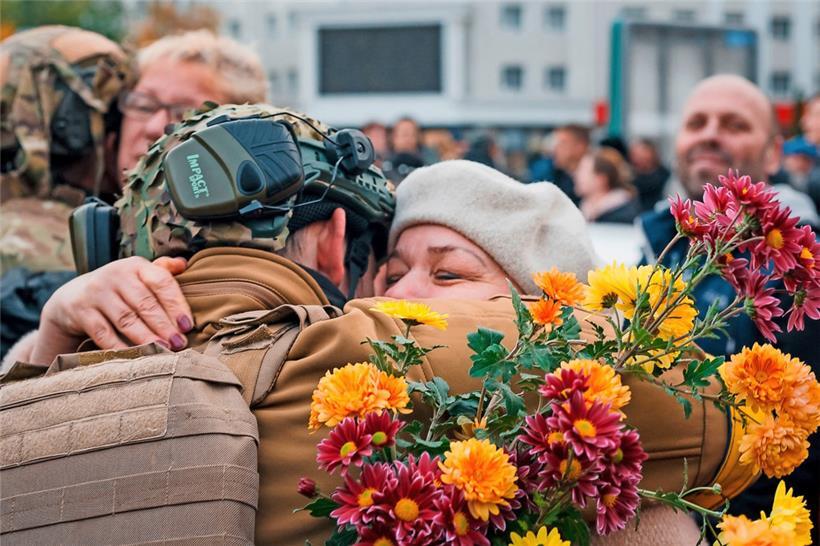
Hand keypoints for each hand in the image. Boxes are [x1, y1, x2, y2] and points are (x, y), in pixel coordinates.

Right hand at [31, 256, 191, 363]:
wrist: (73, 297)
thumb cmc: (118, 289)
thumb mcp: (137, 275)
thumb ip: (160, 271)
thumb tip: (184, 264)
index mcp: (135, 266)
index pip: (161, 281)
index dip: (176, 304)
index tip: (187, 325)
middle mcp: (115, 275)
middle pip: (145, 303)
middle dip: (164, 325)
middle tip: (179, 343)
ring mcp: (96, 292)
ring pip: (126, 319)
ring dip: (146, 337)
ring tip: (163, 351)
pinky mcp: (81, 311)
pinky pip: (103, 333)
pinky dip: (120, 347)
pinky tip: (135, 357)